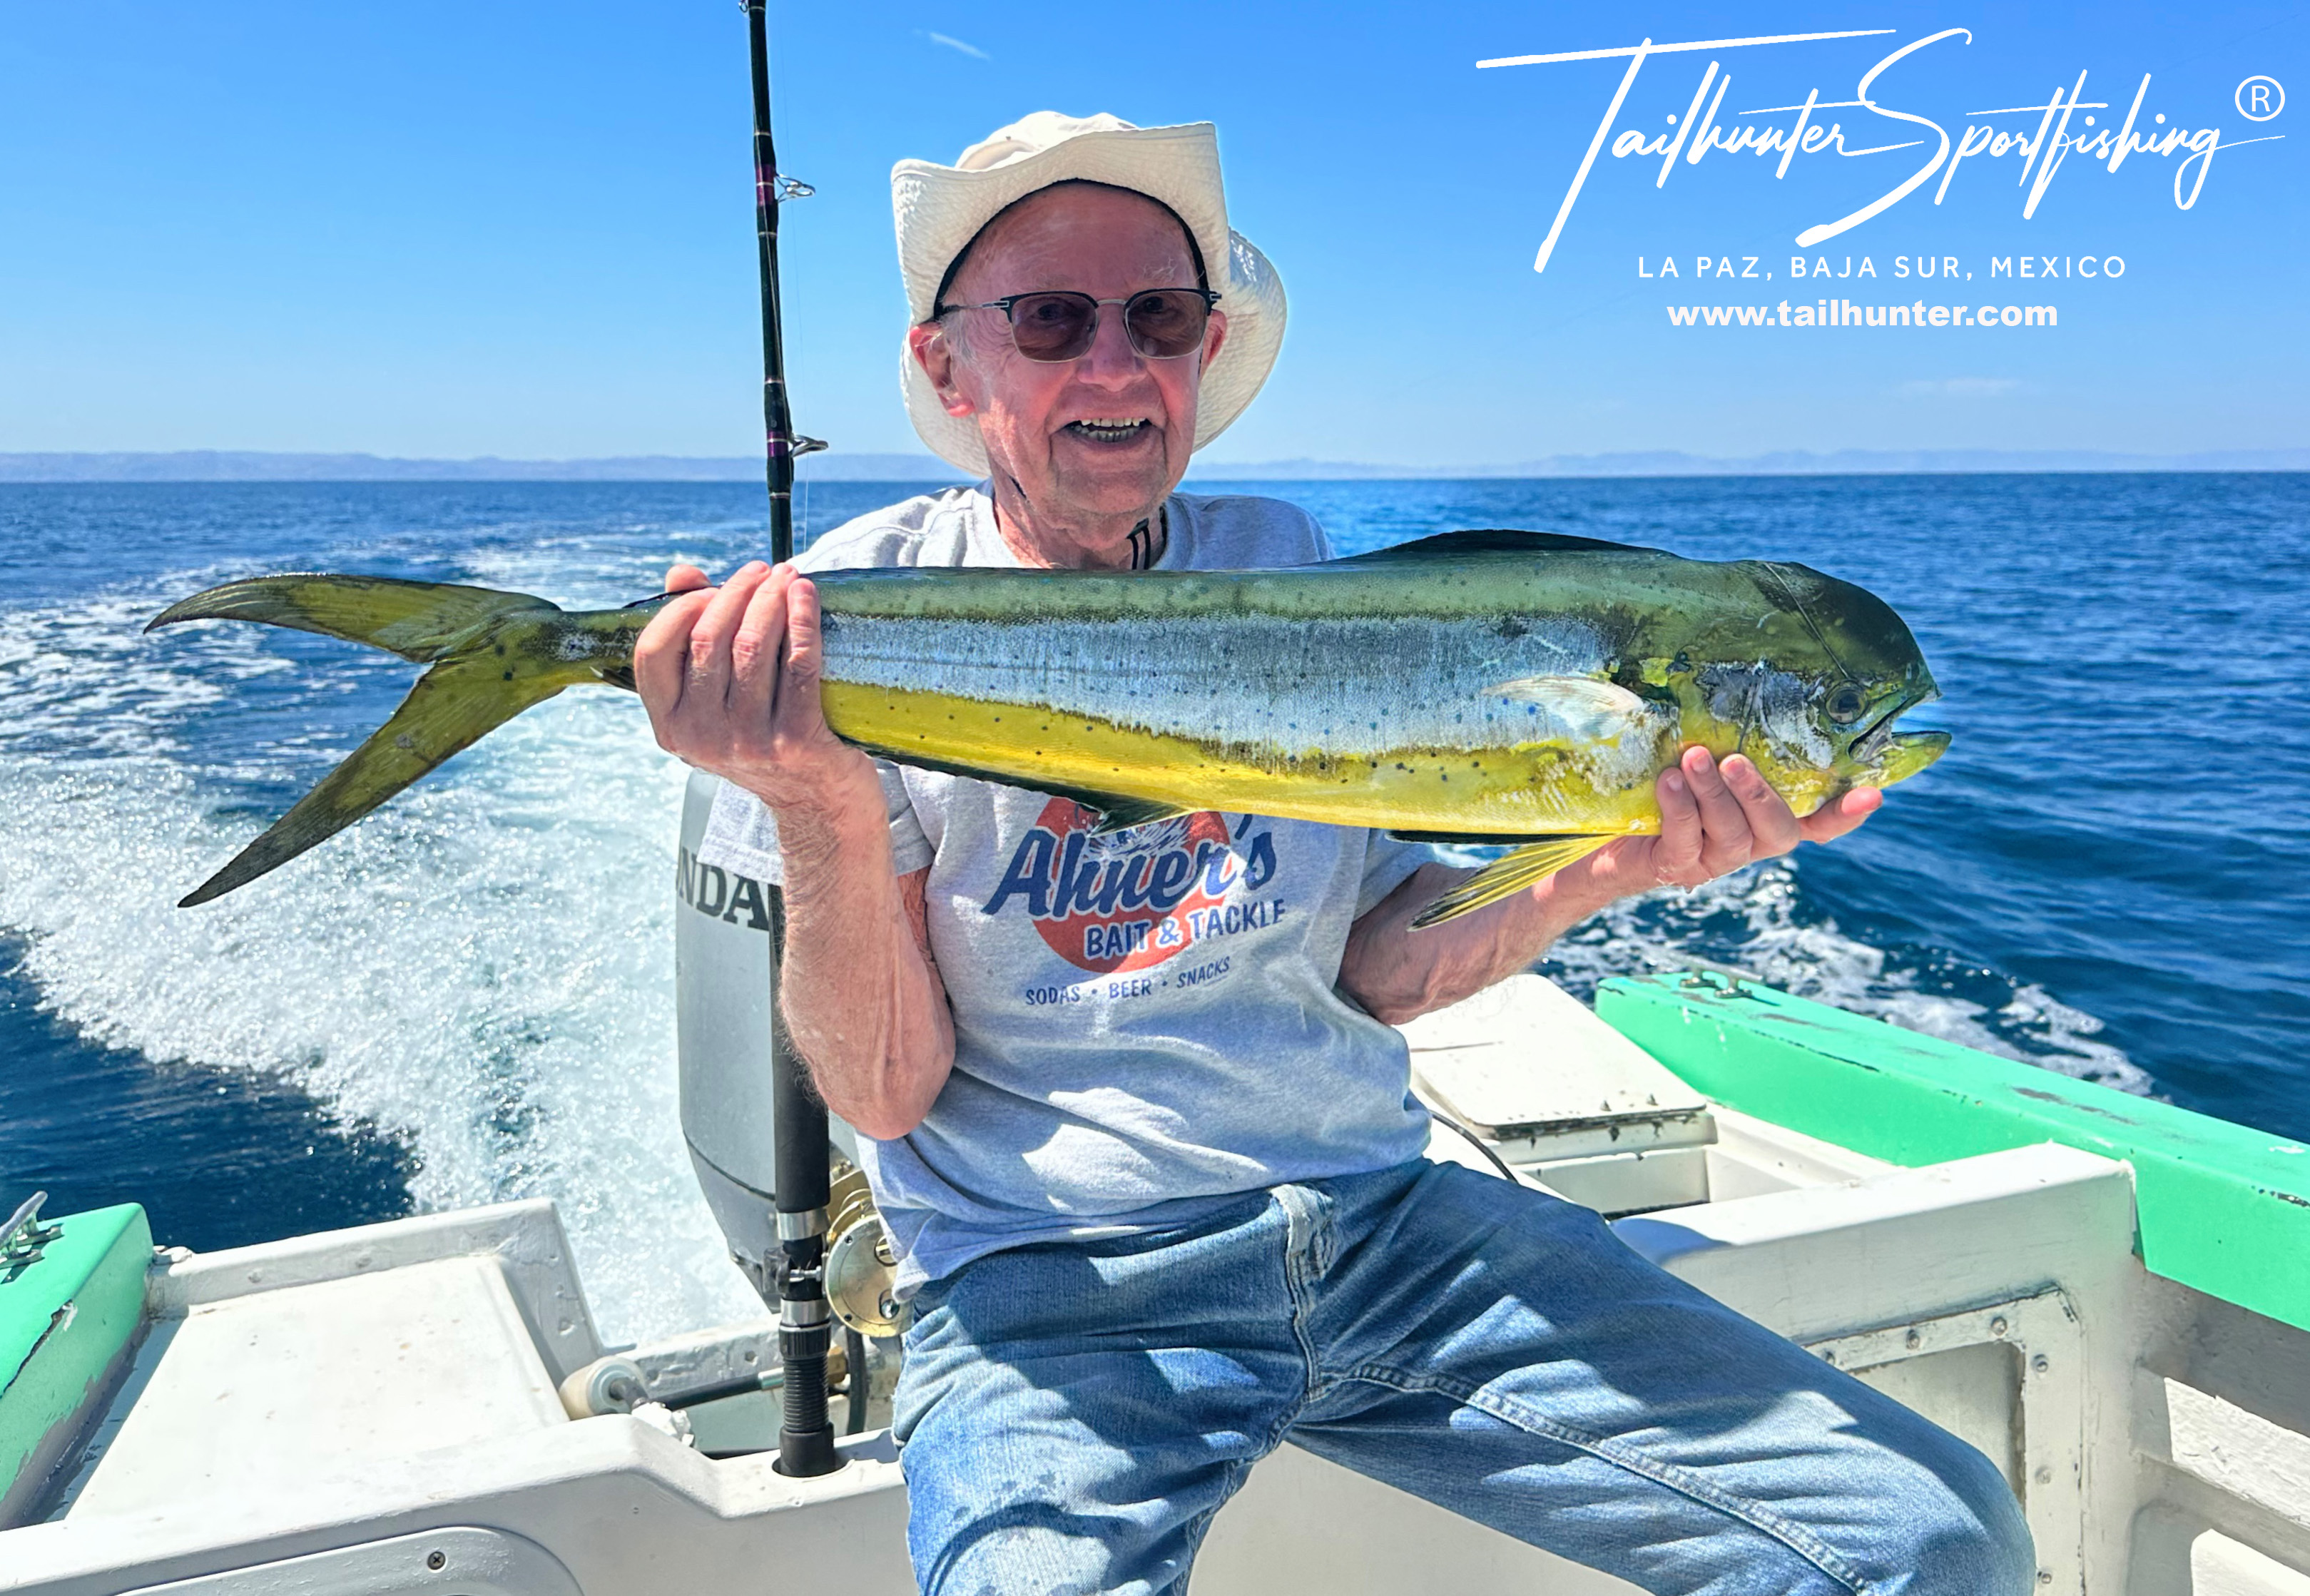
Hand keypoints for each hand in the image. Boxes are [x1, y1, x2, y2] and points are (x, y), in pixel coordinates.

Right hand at [633, 560, 877, 815]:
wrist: (818, 803)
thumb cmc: (766, 735)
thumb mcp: (719, 699)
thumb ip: (694, 635)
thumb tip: (680, 573)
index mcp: (671, 726)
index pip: (653, 650)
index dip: (683, 608)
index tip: (716, 586)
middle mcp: (701, 737)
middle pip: (709, 639)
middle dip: (739, 592)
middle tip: (767, 571)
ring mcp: (747, 743)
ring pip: (752, 647)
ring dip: (772, 600)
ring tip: (790, 578)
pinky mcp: (795, 742)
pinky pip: (797, 664)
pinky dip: (803, 621)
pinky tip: (808, 596)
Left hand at [1560, 746, 1880, 903]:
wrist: (1594, 836)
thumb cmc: (1651, 783)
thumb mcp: (1690, 756)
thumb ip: (1718, 734)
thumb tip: (1723, 671)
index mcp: (1760, 816)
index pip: (1816, 822)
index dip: (1844, 813)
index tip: (1872, 792)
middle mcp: (1746, 843)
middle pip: (1779, 832)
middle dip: (1761, 795)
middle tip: (1736, 760)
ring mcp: (1712, 860)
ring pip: (1732, 835)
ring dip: (1715, 795)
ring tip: (1693, 759)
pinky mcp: (1674, 867)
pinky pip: (1685, 842)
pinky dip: (1679, 810)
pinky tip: (1667, 783)